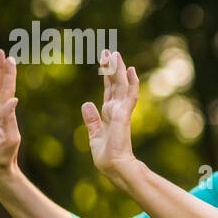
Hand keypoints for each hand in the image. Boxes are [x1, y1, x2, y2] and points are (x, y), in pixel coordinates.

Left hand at [83, 50, 138, 181]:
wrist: (113, 166)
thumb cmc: (105, 156)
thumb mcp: (93, 134)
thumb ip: (91, 119)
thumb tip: (86, 103)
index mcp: (109, 114)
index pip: (108, 90)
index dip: (106, 76)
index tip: (104, 62)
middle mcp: (117, 110)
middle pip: (114, 84)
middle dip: (111, 68)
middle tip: (108, 51)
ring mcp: (122, 111)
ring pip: (121, 85)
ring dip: (119, 69)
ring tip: (115, 53)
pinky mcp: (124, 114)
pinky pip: (129, 95)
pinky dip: (131, 82)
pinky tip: (130, 70)